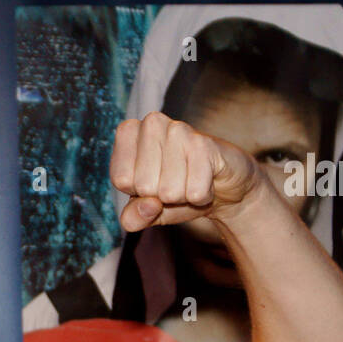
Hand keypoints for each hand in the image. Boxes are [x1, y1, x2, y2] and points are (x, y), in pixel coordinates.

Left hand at [110, 112, 263, 231]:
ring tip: (190, 180)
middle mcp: (151, 124)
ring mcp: (178, 130)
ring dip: (183, 196)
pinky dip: (201, 197)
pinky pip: (194, 191)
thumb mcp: (147, 210)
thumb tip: (148, 205)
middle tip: (175, 182)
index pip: (120, 178)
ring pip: (169, 191)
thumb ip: (133, 218)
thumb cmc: (177, 192)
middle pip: (144, 186)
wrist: (222, 187)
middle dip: (161, 196)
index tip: (152, 182)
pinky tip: (206, 180)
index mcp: (127, 133)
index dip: (137, 192)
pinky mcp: (204, 143)